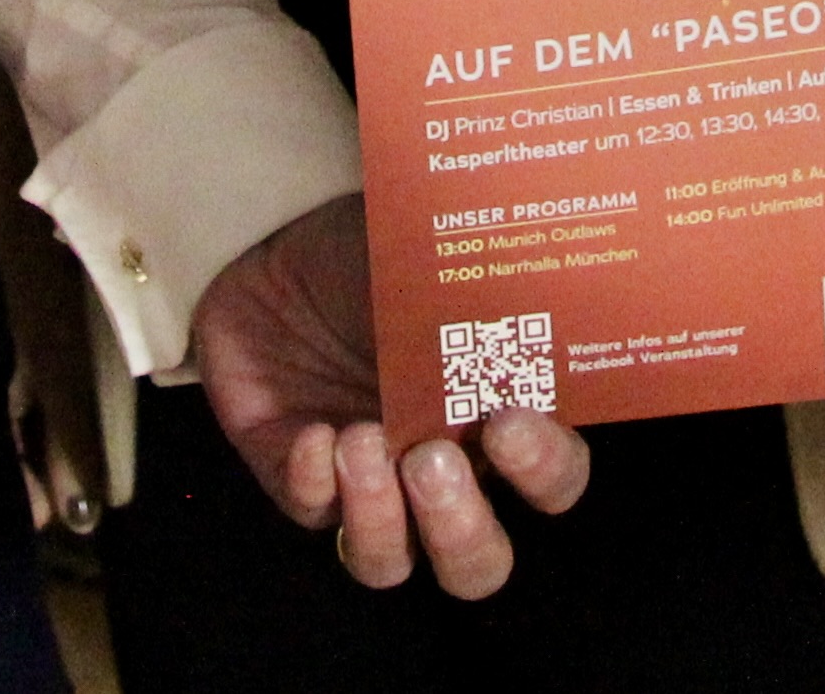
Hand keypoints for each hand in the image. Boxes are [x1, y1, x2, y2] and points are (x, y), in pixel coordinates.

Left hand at [189, 194, 590, 598]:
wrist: (272, 260)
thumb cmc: (367, 260)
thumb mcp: (428, 262)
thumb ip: (478, 288)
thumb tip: (523, 278)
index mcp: (492, 419)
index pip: (552, 478)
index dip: (544, 469)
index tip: (508, 422)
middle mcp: (438, 472)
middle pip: (476, 562)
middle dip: (460, 530)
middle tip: (430, 461)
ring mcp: (367, 488)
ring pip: (389, 565)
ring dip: (379, 517)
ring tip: (361, 440)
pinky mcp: (301, 487)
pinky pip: (312, 515)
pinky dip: (314, 481)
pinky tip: (312, 432)